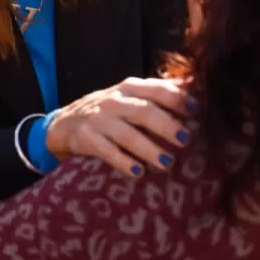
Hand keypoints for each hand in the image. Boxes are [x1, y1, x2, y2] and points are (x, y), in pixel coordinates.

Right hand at [45, 77, 192, 177]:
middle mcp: (113, 100)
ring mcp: (98, 119)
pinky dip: (123, 162)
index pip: (155, 88)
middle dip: (165, 124)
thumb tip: (193, 86)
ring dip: (148, 148)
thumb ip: (158, 93)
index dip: (176, 98)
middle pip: (142, 111)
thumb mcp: (130, 97)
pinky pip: (106, 151)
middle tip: (185, 140)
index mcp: (129, 88)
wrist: (63, 124)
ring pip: (126, 133)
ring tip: (167, 162)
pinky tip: (138, 173)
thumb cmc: (108, 112)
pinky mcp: (85, 138)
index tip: (196, 110)